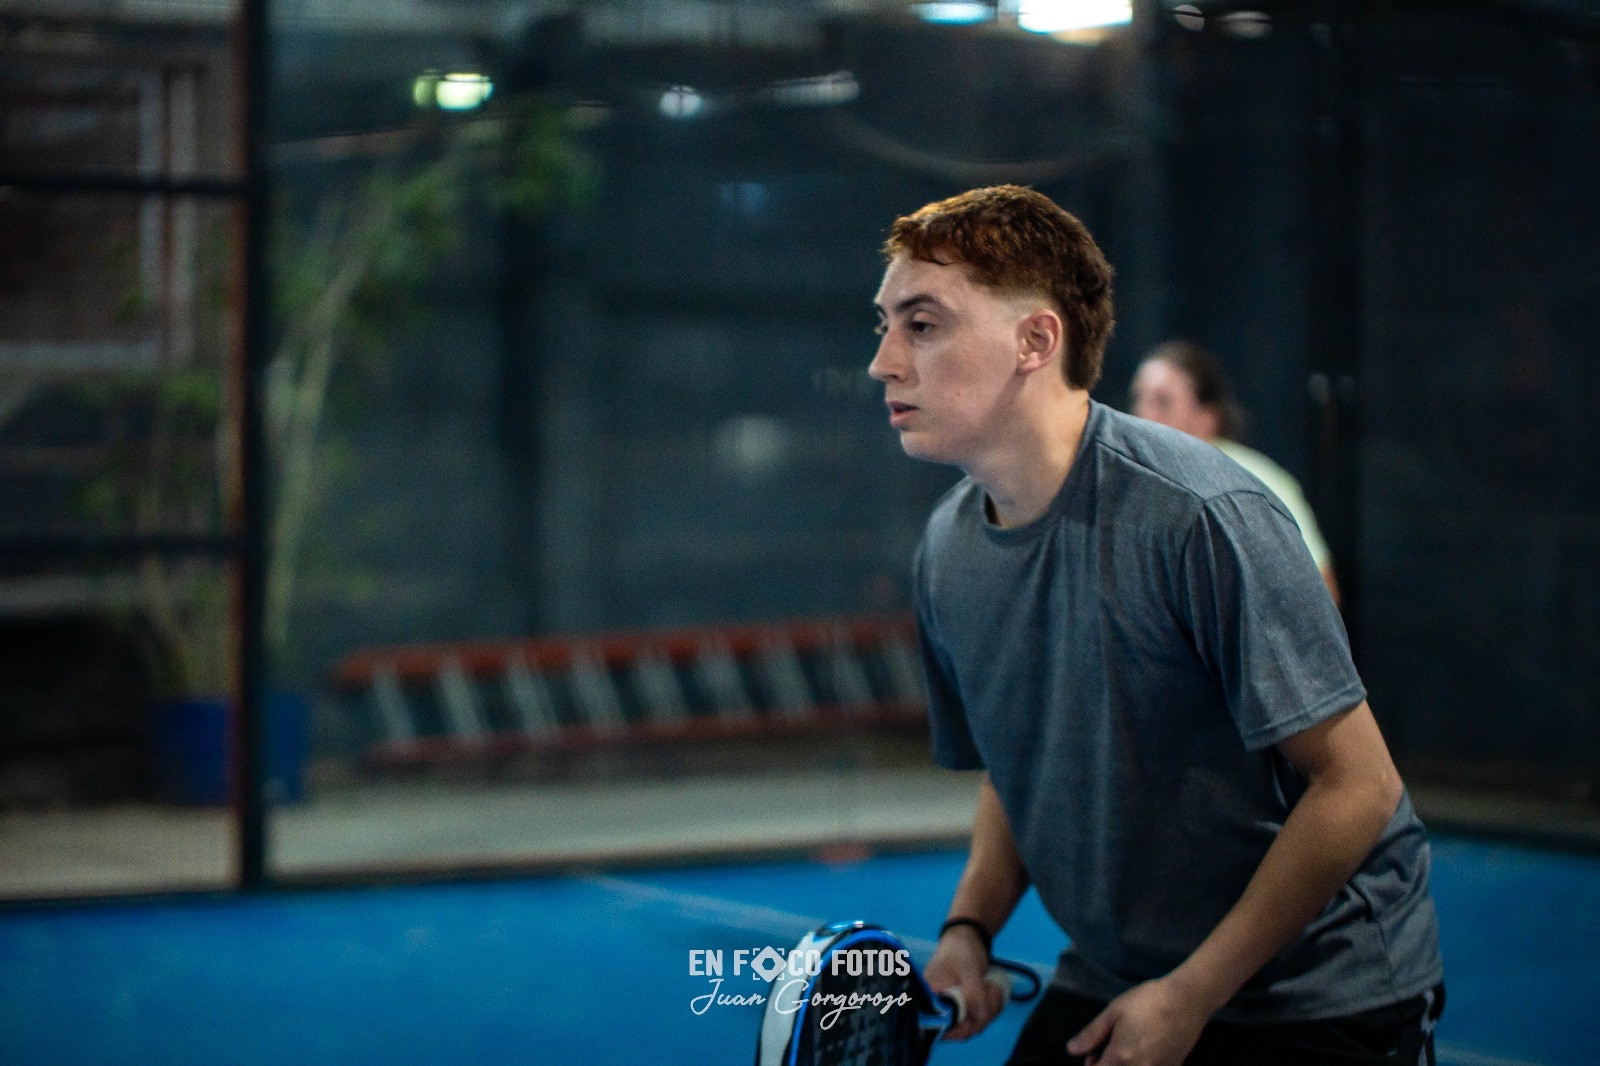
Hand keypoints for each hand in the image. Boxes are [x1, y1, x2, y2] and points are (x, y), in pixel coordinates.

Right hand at [924, 927, 1005, 1040]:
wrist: (966, 938)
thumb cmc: (960, 950)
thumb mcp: (968, 969)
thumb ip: (973, 994)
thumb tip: (980, 1018)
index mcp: (931, 1000)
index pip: (941, 1028)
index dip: (960, 1029)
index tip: (976, 1017)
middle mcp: (939, 1009)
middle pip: (961, 1031)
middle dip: (982, 1015)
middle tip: (991, 991)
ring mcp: (955, 1010)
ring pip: (975, 1025)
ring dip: (990, 1009)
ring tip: (993, 987)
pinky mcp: (967, 1008)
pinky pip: (981, 1018)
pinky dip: (992, 1008)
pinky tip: (994, 991)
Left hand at [1065, 977, 1210, 1065]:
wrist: (1186, 1000)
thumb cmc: (1147, 1001)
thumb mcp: (1114, 1012)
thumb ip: (1091, 1035)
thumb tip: (1071, 1050)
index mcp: (1120, 1058)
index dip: (1090, 1064)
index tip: (1092, 1053)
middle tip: (1105, 1049)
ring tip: (1123, 1050)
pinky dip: (1140, 1064)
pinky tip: (1143, 1050)